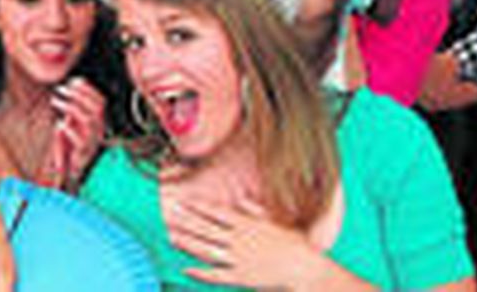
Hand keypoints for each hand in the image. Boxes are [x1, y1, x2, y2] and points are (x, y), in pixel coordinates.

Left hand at [41, 77, 105, 190]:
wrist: (69, 169)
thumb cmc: (70, 142)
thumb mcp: (72, 119)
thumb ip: (75, 104)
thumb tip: (74, 81)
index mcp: (97, 121)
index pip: (100, 100)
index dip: (88, 89)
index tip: (73, 81)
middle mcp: (98, 130)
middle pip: (96, 107)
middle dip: (79, 94)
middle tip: (61, 89)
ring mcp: (92, 141)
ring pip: (89, 119)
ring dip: (71, 107)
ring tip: (55, 101)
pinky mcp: (84, 153)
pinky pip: (81, 139)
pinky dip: (70, 130)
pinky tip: (59, 125)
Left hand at [164, 194, 338, 289]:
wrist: (306, 269)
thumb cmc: (295, 245)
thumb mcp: (276, 221)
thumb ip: (256, 210)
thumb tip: (242, 198)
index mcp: (248, 225)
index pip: (218, 212)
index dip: (199, 207)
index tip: (185, 201)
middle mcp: (240, 240)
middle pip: (207, 228)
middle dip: (187, 221)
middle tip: (170, 214)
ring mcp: (238, 259)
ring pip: (207, 249)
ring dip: (188, 242)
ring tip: (171, 236)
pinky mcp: (241, 278)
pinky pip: (216, 275)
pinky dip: (200, 272)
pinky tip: (186, 268)